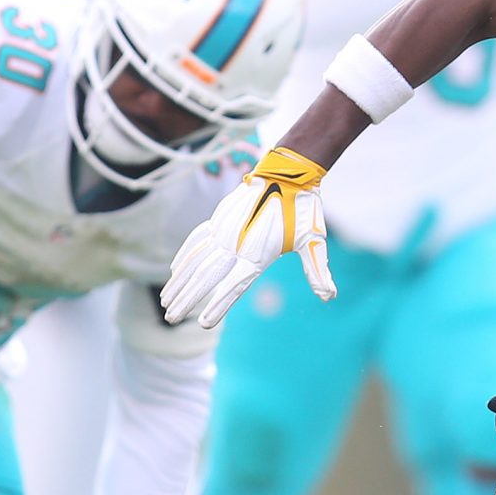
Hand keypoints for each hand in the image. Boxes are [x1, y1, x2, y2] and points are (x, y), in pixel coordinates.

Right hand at [162, 146, 335, 327]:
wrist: (288, 170)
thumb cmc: (303, 208)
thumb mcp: (314, 240)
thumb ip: (317, 270)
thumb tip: (329, 296)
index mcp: (257, 253)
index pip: (233, 286)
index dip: (219, 305)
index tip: (204, 324)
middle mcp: (235, 243)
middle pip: (206, 276)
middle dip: (187, 298)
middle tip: (171, 318)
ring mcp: (224, 230)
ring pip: (196, 260)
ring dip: (179, 281)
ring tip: (166, 301)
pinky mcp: (219, 219)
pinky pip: (197, 240)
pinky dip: (185, 257)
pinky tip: (175, 271)